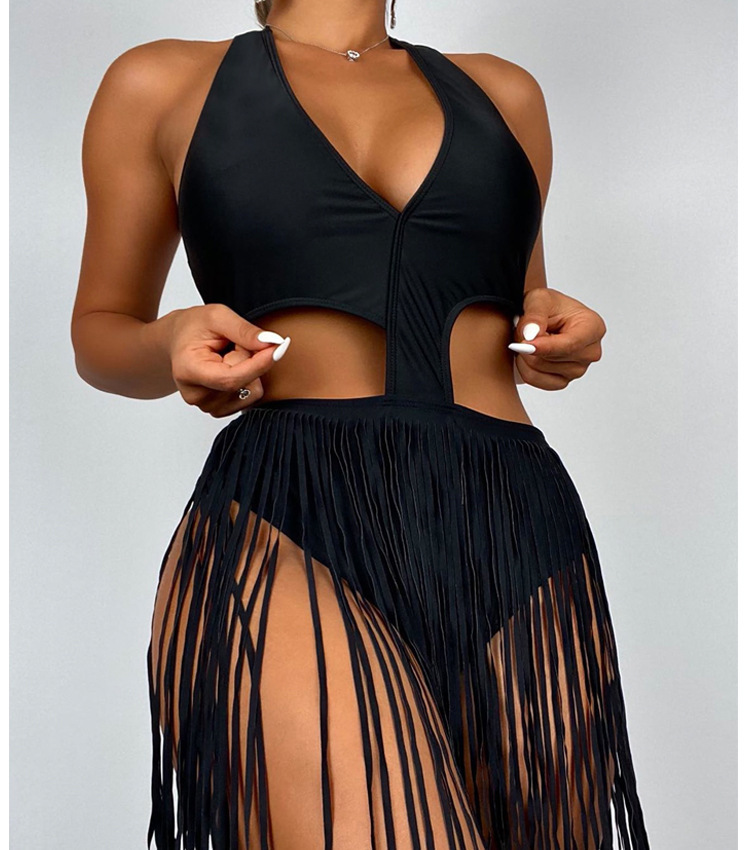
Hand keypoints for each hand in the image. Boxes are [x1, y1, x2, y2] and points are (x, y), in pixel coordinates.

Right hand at [168, 303, 290, 416]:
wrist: (179, 340)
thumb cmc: (194, 326)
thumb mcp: (218, 316)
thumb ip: (244, 330)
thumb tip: (271, 343)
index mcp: (189, 371)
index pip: (231, 378)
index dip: (258, 364)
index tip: (278, 347)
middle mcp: (196, 395)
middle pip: (244, 383)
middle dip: (251, 358)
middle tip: (235, 342)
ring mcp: (207, 405)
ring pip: (251, 391)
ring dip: (249, 369)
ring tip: (229, 355)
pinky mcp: (220, 409)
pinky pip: (251, 397)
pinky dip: (249, 380)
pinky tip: (231, 367)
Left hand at [508, 288, 605, 389]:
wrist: (545, 316)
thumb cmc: (549, 306)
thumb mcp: (539, 298)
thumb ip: (535, 314)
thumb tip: (531, 335)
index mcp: (593, 328)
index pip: (570, 344)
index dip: (545, 346)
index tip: (525, 344)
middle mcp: (590, 352)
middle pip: (551, 359)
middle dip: (529, 346)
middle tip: (523, 330)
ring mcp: (578, 370)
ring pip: (539, 370)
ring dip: (524, 355)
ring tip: (528, 339)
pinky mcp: (563, 380)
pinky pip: (536, 380)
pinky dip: (525, 368)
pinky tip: (527, 354)